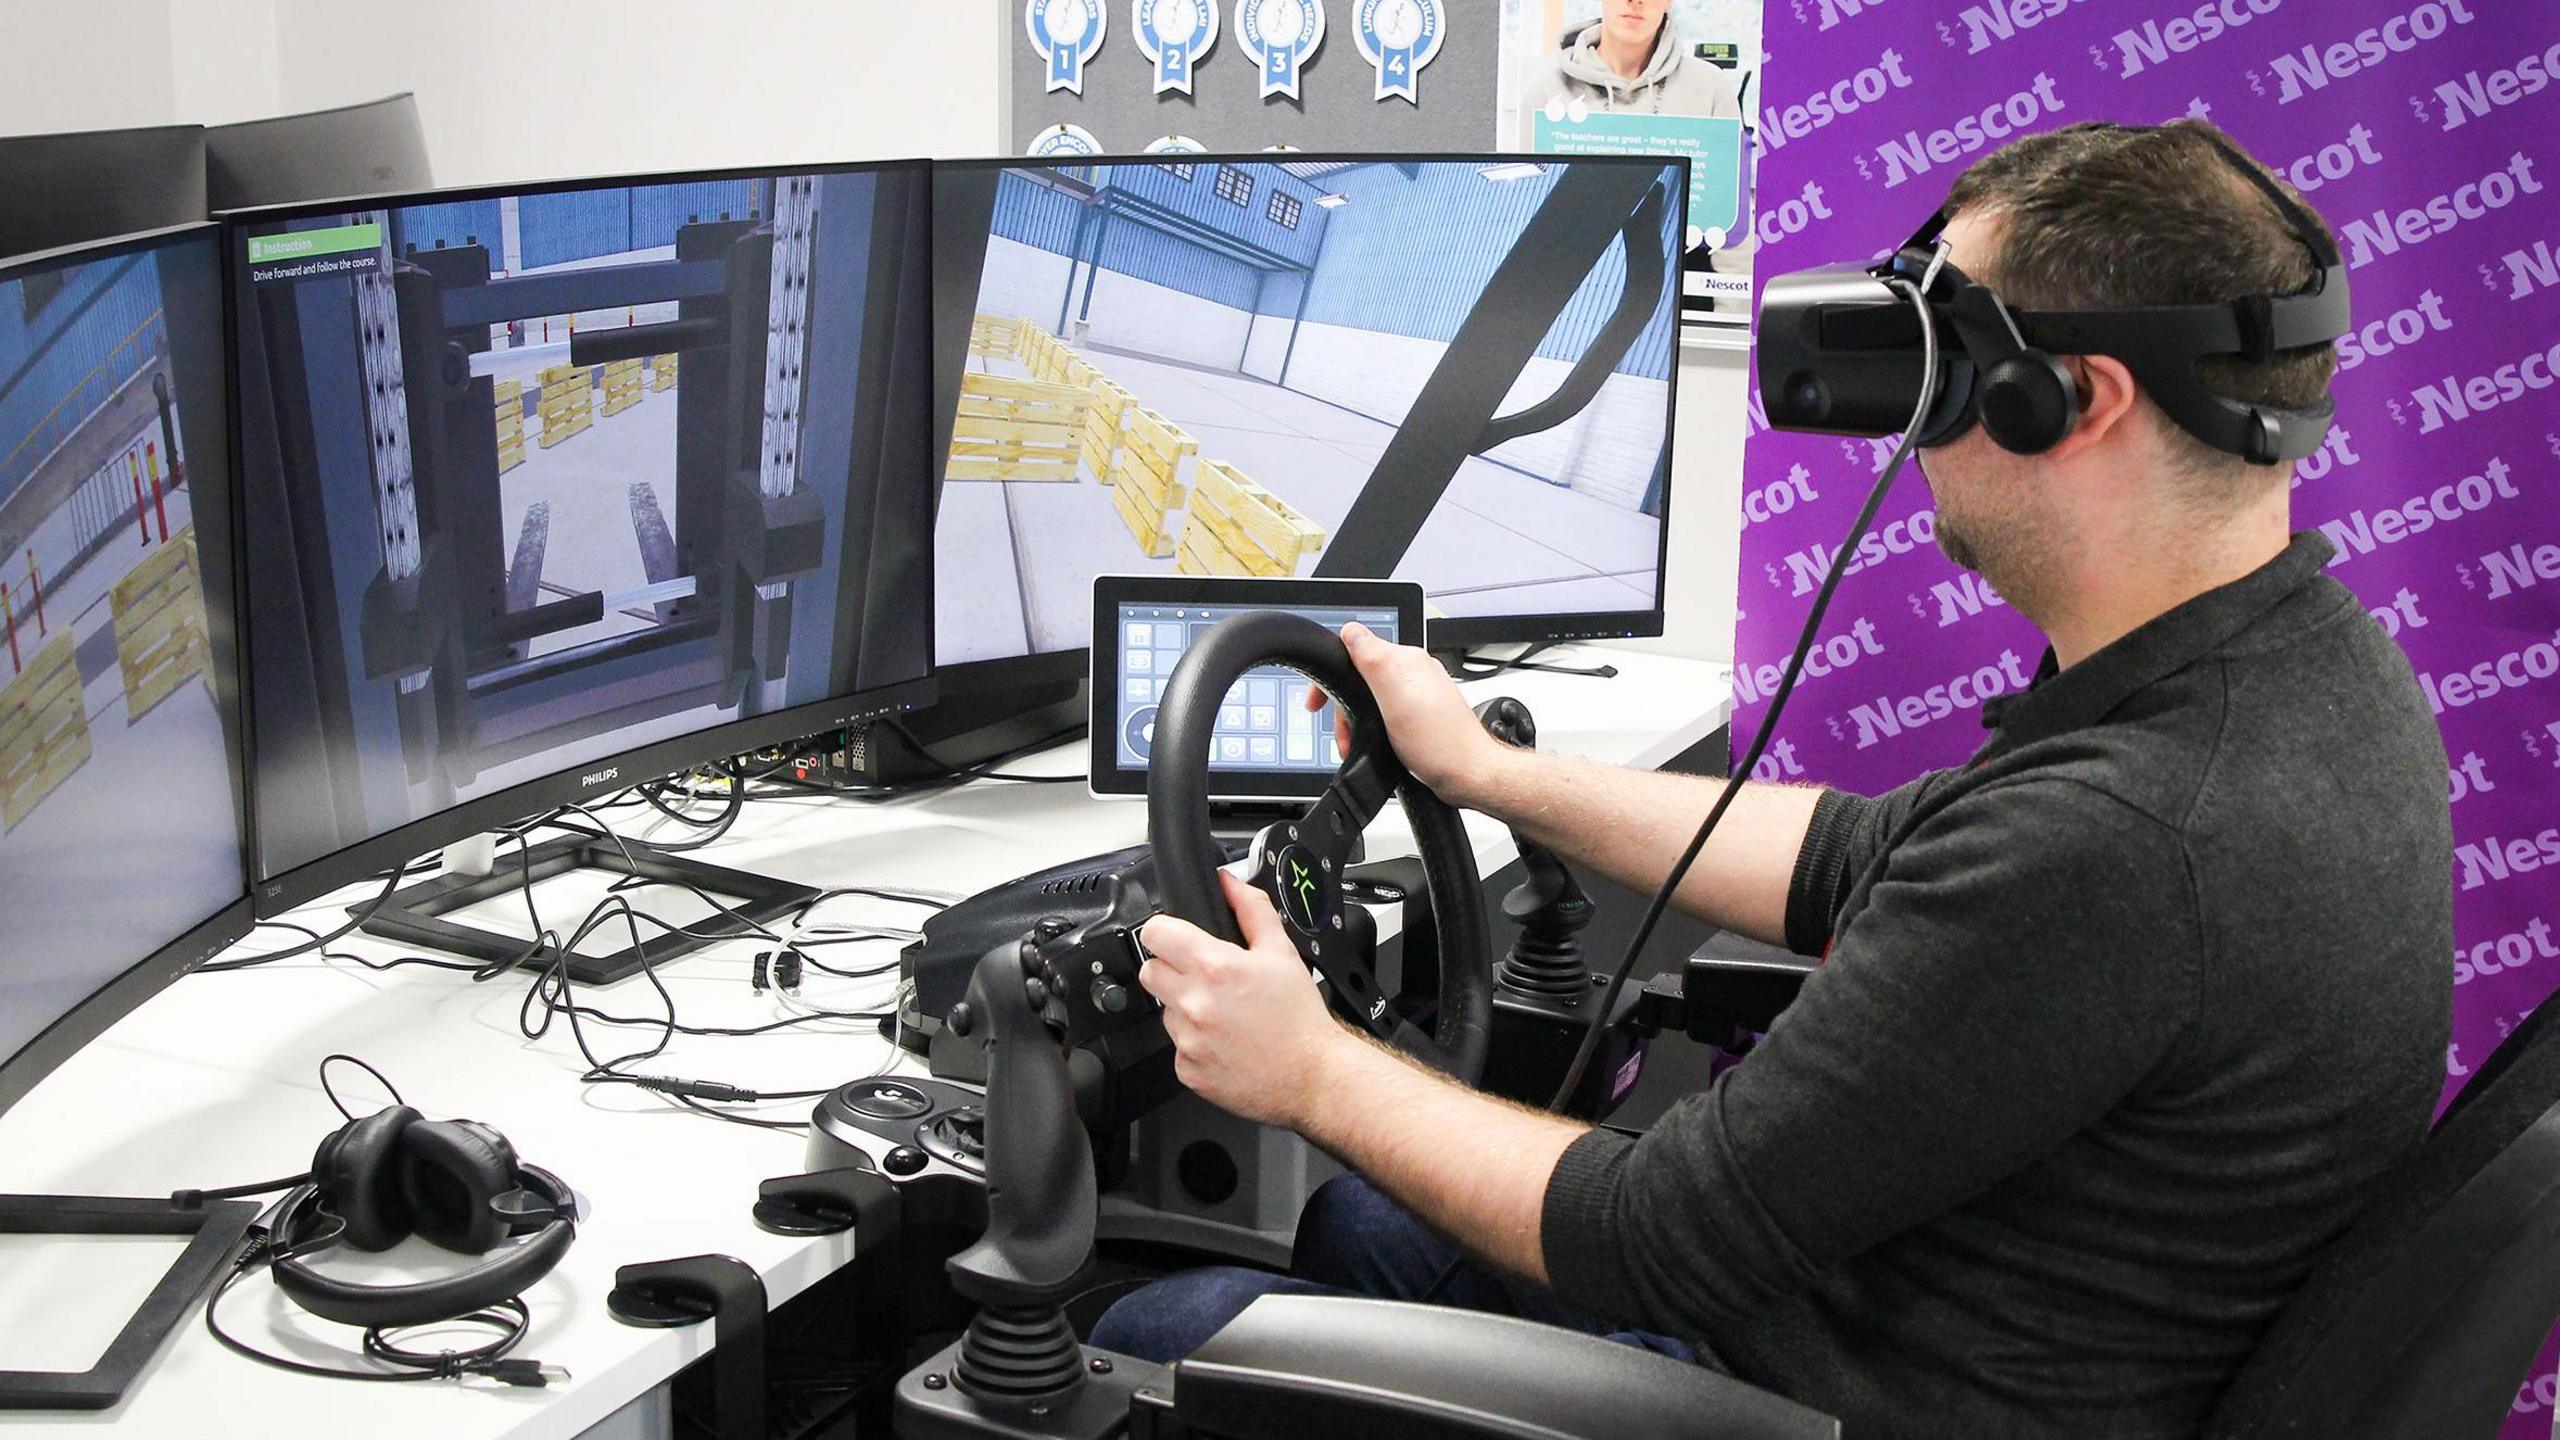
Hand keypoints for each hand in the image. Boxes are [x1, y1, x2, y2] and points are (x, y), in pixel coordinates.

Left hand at [1138, 872, 1354, 1128]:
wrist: (1312, 1075)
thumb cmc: (1299, 1017)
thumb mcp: (1281, 952)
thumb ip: (1251, 909)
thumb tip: (1228, 882)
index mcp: (1214, 967)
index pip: (1155, 933)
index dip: (1165, 931)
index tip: (1176, 938)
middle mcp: (1193, 1002)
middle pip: (1150, 971)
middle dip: (1170, 968)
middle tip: (1202, 976)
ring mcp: (1187, 1039)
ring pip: (1164, 1010)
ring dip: (1184, 1007)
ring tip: (1222, 1013)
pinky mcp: (1187, 1069)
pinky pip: (1177, 1046)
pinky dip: (1194, 1042)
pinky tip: (1224, 1041)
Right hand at [1309, 622, 1511, 808]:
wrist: (1469, 775)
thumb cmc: (1440, 744)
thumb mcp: (1396, 700)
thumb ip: (1373, 661)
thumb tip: (1351, 630)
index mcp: (1407, 661)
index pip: (1356, 650)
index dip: (1333, 676)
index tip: (1320, 702)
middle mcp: (1414, 672)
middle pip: (1362, 677)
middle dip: (1345, 707)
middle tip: (1342, 734)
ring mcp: (1419, 693)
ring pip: (1372, 698)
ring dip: (1357, 721)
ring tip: (1356, 743)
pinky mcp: (1421, 713)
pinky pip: (1386, 712)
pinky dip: (1374, 728)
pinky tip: (1378, 743)